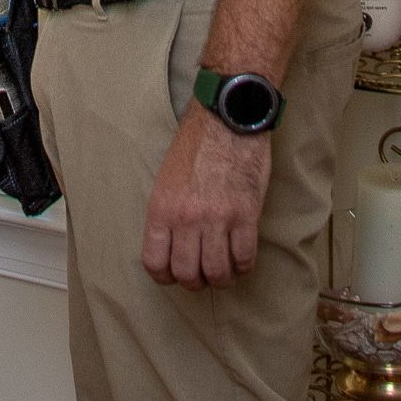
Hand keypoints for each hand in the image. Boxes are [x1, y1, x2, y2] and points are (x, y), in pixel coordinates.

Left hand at [141, 104, 271, 288]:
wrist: (226, 119)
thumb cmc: (195, 144)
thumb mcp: (166, 177)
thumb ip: (167, 213)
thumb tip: (172, 246)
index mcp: (161, 207)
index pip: (155, 262)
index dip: (165, 277)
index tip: (174, 275)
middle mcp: (186, 218)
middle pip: (187, 274)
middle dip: (195, 281)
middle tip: (203, 273)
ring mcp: (217, 218)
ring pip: (217, 272)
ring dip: (221, 278)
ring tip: (224, 270)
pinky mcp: (245, 216)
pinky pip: (244, 259)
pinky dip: (243, 266)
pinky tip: (241, 259)